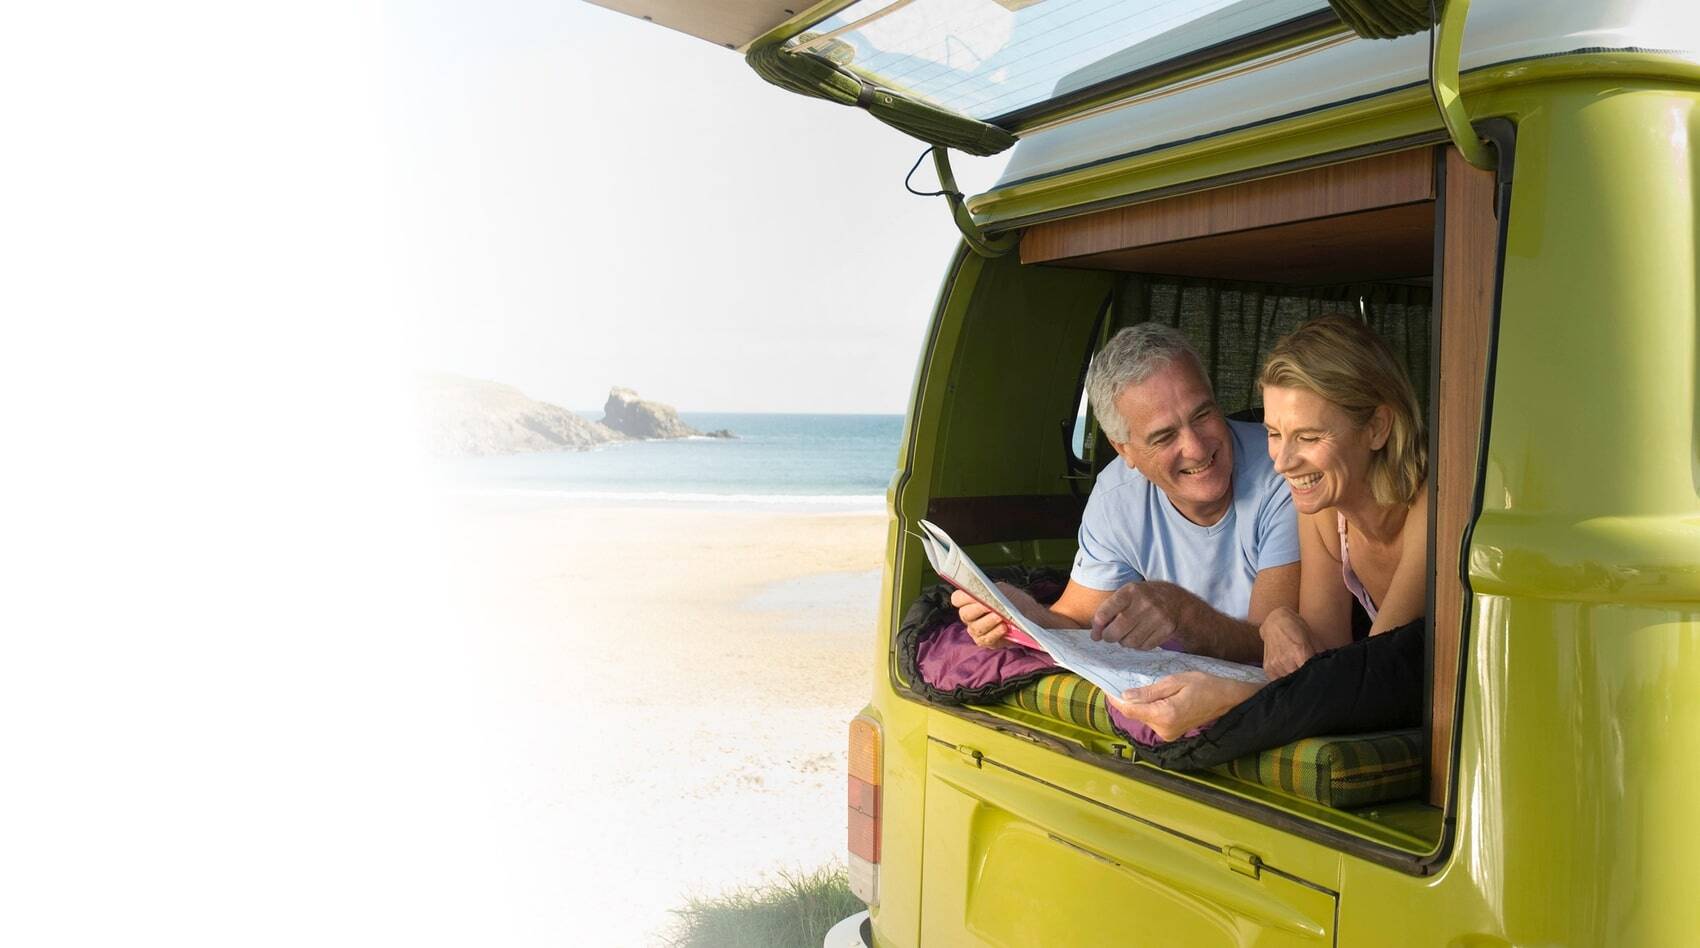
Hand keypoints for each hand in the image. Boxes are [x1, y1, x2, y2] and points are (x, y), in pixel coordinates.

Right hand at [950, 582, 1035, 648]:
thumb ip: (993, 591)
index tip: (974, 594)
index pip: (957, 599)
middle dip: (977, 609)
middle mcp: (969, 617)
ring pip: (976, 628)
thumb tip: (986, 595)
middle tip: (989, 606)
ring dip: (988, 622)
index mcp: (970, 601)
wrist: (1029, 615)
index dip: (963, 597)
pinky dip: (995, 633)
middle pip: (965, 614)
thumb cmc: (1013, 600)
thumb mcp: (1004, 591)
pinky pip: (986, 639)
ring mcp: (976, 630)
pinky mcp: (986, 641)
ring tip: (1000, 617)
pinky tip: (1004, 628)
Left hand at [1090, 581, 1181, 649]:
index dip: (1097, 627)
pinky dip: (1139, 645)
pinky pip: (1144, 646)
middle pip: (1115, 631)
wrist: (1177, 601)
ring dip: (1124, 642)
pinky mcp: (1166, 629)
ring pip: (1129, 642)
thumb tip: (1095, 635)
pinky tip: (1141, 636)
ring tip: (1128, 634)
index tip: (1096, 633)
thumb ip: (1109, 610)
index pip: (1104, 613)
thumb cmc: (1144, 598)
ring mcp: (1157, 617)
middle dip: (1109, 637)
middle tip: (1111, 635)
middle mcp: (1144, 603)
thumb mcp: (1127, 594)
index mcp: (1130, 591)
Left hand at [1108, 672, 1259, 741]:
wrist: (1228, 699)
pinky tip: (1152, 697)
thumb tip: (1126, 697)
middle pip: (1135, 714)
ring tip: (1141, 687)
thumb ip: (1150, 691)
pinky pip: (1153, 720)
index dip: (1114, 699)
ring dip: (1139, 704)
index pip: (1129, 710)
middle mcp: (1164, 730)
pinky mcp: (1171, 734)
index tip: (1104, 687)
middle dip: (1127, 700)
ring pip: (1143, 717)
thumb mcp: (1176, 681)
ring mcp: (1168, 734)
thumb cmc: (1205, 685)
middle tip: (1121, 682)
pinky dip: (1149, 709)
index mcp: (1164, 715)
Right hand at [1259, 606, 1315, 678]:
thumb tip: (1329, 671)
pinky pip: (1278, 681)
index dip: (1315, 678)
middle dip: (1305, 680)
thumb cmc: (1298, 629)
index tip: (1318, 679)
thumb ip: (1321, 656)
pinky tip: (1288, 673)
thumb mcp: (1314, 639)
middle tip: (1309, 679)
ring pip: (1288, 683)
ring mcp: (1275, 665)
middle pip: (1299, 680)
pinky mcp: (1267, 668)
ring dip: (1294, 682)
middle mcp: (1286, 660)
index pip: (1310, 674)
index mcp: (1299, 652)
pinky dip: (1284, 680)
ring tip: (1298, 675)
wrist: (1275, 622)